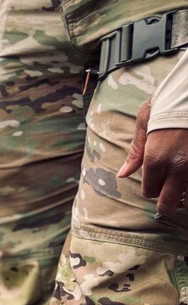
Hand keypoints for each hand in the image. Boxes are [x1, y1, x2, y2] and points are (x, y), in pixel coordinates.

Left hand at [118, 97, 187, 216]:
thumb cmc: (170, 100)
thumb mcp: (146, 120)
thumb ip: (136, 151)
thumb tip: (123, 174)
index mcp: (156, 158)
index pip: (150, 192)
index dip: (152, 188)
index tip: (157, 181)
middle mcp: (179, 166)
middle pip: (169, 203)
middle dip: (167, 201)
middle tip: (170, 194)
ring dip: (186, 195)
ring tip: (183, 184)